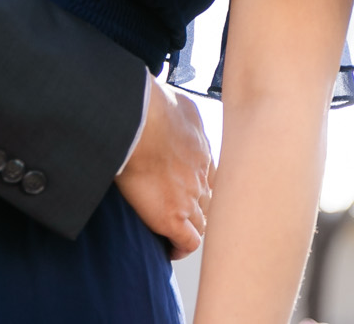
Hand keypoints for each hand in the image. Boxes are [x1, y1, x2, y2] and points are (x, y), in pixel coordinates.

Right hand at [115, 74, 213, 258]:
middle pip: (214, 201)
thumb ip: (182, 112)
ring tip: (180, 235)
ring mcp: (191, 198)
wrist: (138, 123)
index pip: (214, 176)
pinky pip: (188, 243)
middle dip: (206, 210)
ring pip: (205, 224)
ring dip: (193, 229)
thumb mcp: (178, 104)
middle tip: (190, 216)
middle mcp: (203, 175)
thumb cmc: (149, 106)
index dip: (204, 185)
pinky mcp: (173, 218)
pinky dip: (181, 248)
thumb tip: (174, 108)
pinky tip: (170, 248)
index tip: (191, 190)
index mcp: (202, 149)